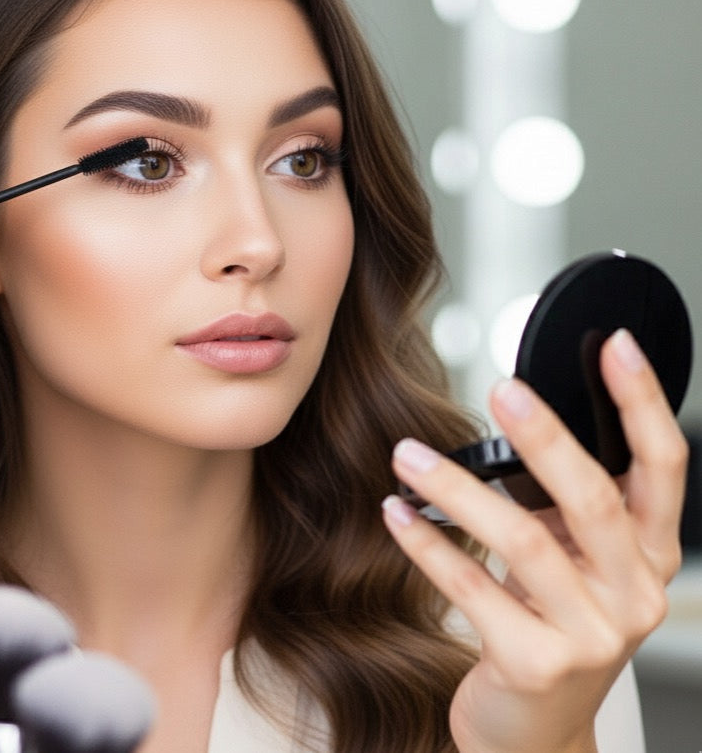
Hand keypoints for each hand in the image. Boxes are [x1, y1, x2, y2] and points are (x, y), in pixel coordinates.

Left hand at [381, 328, 686, 752]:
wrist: (533, 730)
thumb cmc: (550, 627)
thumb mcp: (574, 563)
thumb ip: (563, 503)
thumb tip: (517, 417)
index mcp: (648, 556)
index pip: (662, 468)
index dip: (642, 403)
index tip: (613, 345)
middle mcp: (632, 594)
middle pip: (594, 498)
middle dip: (546, 437)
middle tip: (502, 388)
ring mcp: (590, 635)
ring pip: (524, 539)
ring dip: (457, 489)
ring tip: (408, 455)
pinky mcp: (536, 665)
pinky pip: (474, 589)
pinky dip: (429, 545)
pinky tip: (397, 513)